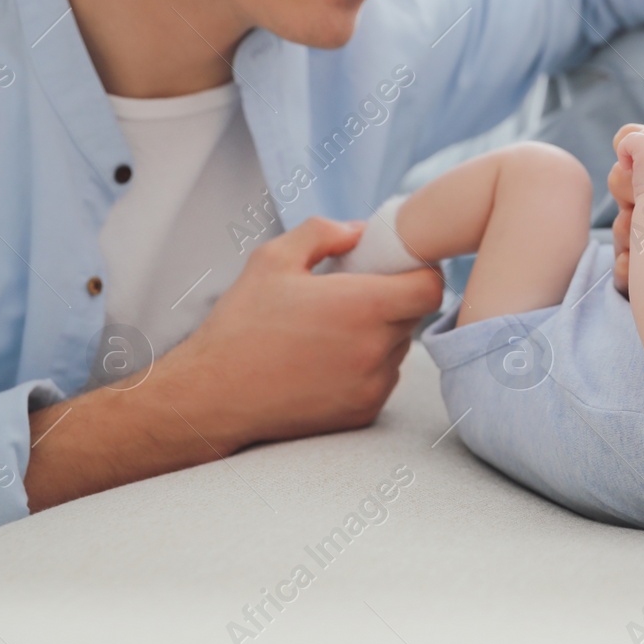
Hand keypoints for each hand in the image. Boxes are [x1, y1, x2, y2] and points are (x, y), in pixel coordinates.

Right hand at [159, 217, 446, 446]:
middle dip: (394, 302)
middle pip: (414, 317)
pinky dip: (367, 367)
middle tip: (355, 298)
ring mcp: (373, 385)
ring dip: (380, 336)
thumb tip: (359, 231)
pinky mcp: (363, 412)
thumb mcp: (273, 260)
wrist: (212, 396)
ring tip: (332, 333)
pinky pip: (383, 379)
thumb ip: (323, 233)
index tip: (397, 271)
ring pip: (399, 349)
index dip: (420, 274)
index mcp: (364, 306)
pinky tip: (326, 362)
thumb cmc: (241, 327)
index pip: (431, 287)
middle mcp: (376, 349)